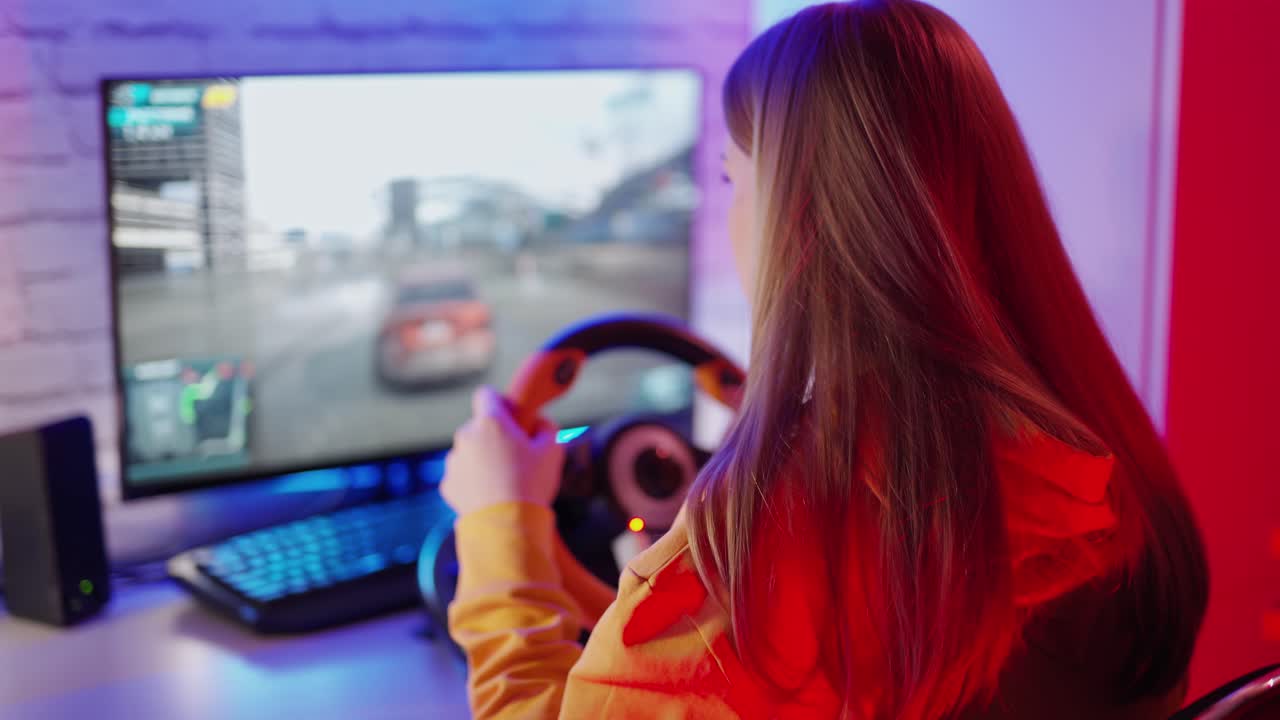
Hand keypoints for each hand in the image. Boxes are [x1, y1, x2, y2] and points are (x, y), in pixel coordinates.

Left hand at [440, 386, 563, 515]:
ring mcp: (454, 461)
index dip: (501, 402)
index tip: (512, 416)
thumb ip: (547, 428)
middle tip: (515, 455)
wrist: (507, 526)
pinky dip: (473, 481)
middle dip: (494, 436)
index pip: (486, 394)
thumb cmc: (531, 484)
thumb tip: (540, 424)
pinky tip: (491, 495)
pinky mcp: (448, 484)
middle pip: (479, 426)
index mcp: (490, 422)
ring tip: (504, 481)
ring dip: (482, 459)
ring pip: (469, 452)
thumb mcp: (552, 451)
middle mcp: (466, 436)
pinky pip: (462, 475)